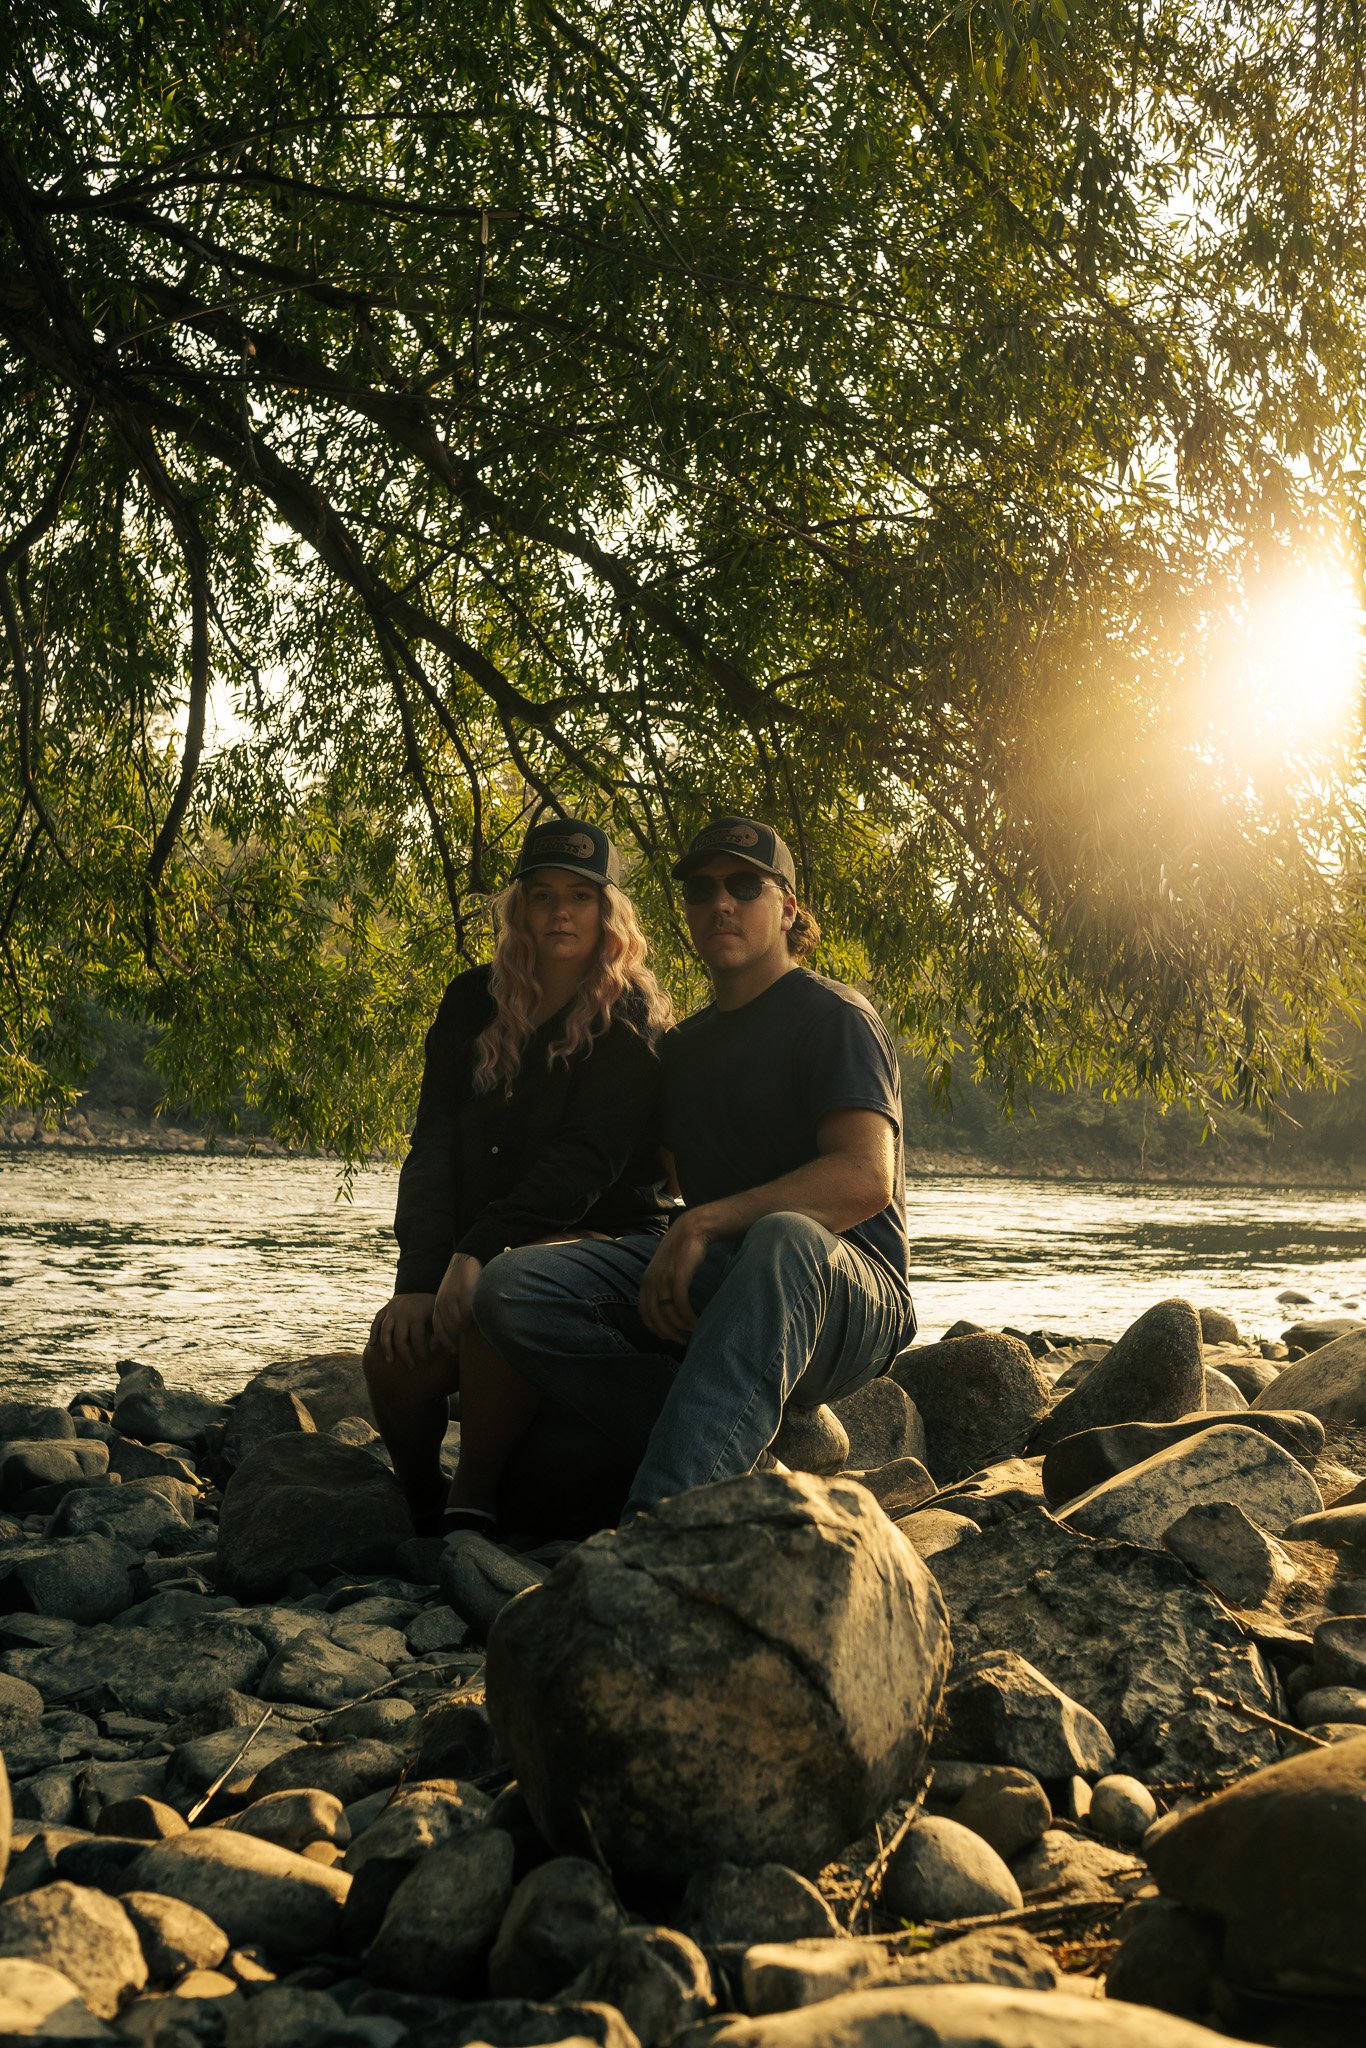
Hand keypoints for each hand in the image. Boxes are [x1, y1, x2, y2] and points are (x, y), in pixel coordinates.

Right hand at [370, 1292, 436, 1369]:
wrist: (419, 1286)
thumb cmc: (431, 1306)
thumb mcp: (437, 1316)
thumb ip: (438, 1332)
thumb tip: (433, 1350)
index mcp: (417, 1315)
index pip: (417, 1340)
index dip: (422, 1352)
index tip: (427, 1360)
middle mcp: (402, 1313)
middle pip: (400, 1339)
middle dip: (405, 1355)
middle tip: (411, 1367)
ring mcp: (391, 1311)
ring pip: (385, 1332)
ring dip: (387, 1348)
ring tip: (390, 1360)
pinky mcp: (384, 1309)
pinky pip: (376, 1322)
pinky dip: (373, 1333)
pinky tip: (372, 1345)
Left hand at [433, 1253, 481, 1351]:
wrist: (465, 1259)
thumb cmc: (461, 1281)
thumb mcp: (451, 1298)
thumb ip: (453, 1313)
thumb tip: (461, 1332)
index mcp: (438, 1306)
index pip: (439, 1329)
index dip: (446, 1342)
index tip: (453, 1351)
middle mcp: (442, 1303)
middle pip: (450, 1328)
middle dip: (460, 1334)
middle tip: (470, 1333)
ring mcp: (452, 1298)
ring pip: (459, 1322)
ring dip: (468, 1326)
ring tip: (475, 1324)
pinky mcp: (463, 1293)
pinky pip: (468, 1312)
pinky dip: (473, 1317)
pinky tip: (478, 1316)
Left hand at [639, 1219, 709, 1342]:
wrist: (693, 1228)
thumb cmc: (682, 1251)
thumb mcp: (665, 1269)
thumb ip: (661, 1286)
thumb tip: (666, 1308)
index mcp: (645, 1281)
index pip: (645, 1314)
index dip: (656, 1329)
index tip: (669, 1337)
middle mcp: (651, 1281)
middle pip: (656, 1317)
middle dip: (668, 1333)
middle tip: (682, 1341)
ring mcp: (664, 1278)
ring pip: (668, 1313)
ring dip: (680, 1327)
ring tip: (692, 1331)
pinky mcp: (678, 1276)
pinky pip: (681, 1304)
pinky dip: (688, 1317)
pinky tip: (696, 1322)